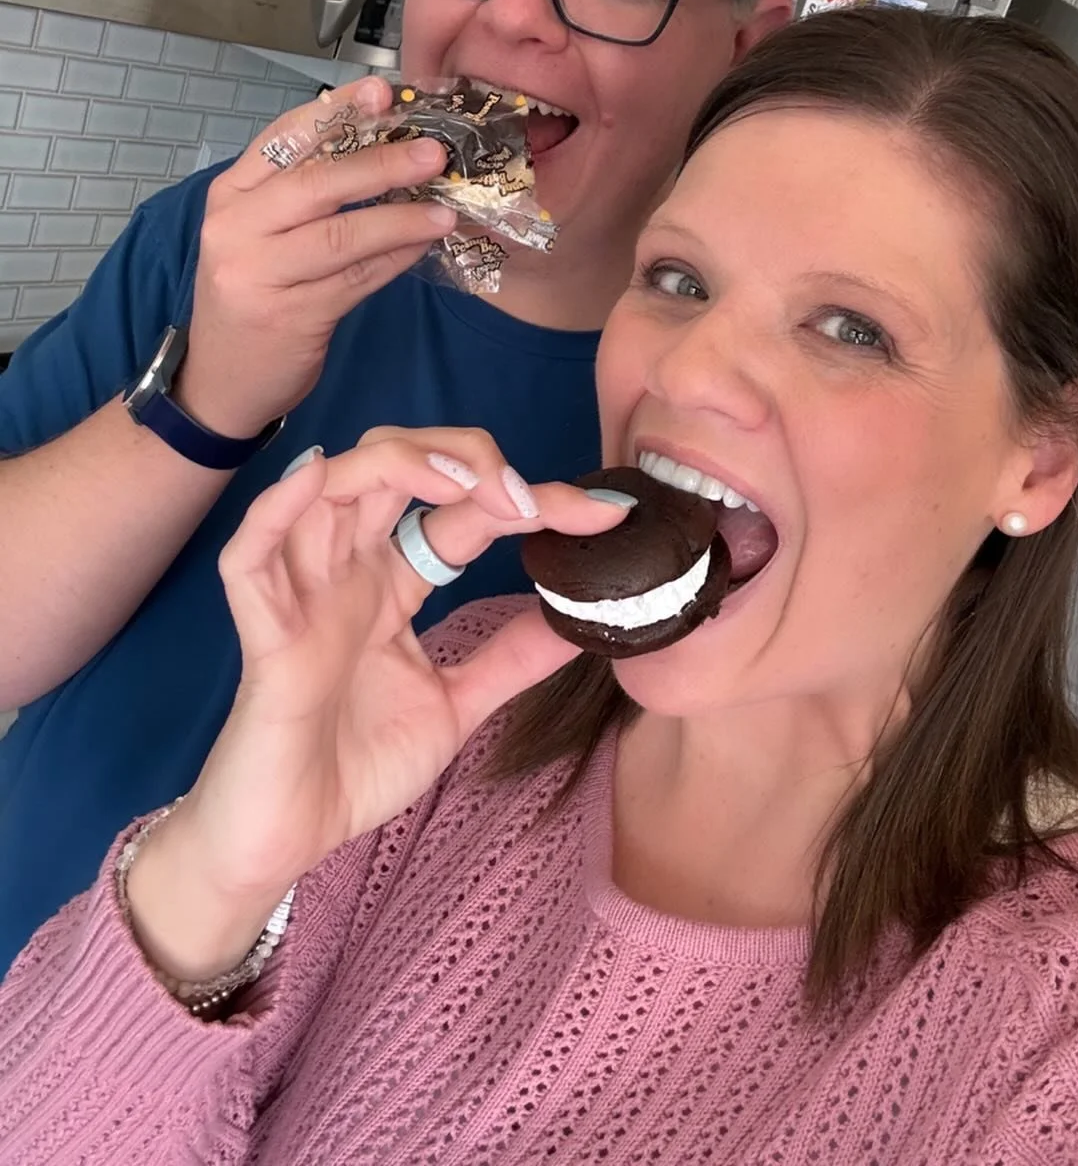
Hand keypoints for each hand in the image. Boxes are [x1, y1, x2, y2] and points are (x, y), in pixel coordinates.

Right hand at [153, 431, 626, 917]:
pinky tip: (320, 478)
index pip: (464, 512)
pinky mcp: (264, 631)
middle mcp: (350, 569)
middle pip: (397, 466)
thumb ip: (510, 660)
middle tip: (526, 498)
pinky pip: (251, 553)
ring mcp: (304, 592)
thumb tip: (582, 623)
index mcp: (393, 581)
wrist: (288, 839)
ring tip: (461, 482)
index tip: (605, 514)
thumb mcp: (456, 705)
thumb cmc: (355, 765)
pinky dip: (279, 507)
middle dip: (465, 459)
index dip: (531, 500)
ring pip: (333, 485)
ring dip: (397, 463)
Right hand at [175, 77, 456, 437]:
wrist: (220, 381)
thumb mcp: (257, 235)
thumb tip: (383, 148)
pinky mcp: (292, 317)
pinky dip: (395, 259)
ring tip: (444, 209)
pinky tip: (423, 244)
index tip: (380, 90)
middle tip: (432, 153)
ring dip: (400, 218)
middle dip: (380, 164)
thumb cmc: (250, 295)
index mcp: (230, 196)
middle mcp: (236, 230)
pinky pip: (357, 279)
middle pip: (316, 185)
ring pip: (342, 236)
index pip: (283, 140)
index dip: (334, 111)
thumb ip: (303, 194)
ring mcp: (260, 275)